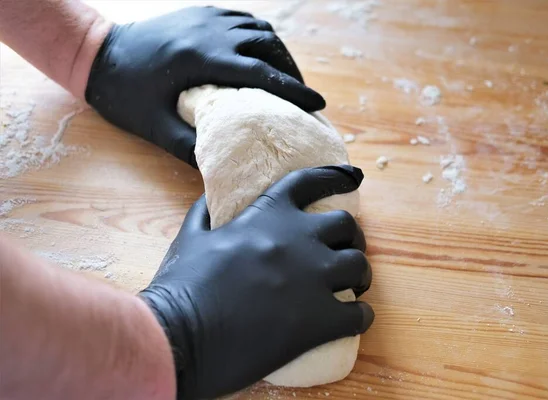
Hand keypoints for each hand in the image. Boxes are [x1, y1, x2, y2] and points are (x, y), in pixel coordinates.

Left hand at [85, 6, 324, 166]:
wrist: (98, 55)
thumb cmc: (125, 96)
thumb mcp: (156, 128)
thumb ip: (191, 147)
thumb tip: (226, 166)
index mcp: (201, 60)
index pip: (261, 73)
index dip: (293, 90)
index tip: (317, 104)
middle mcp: (210, 32)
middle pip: (268, 47)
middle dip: (292, 72)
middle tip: (303, 96)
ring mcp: (207, 18)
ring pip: (259, 29)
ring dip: (279, 53)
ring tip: (287, 78)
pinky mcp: (202, 12)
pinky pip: (244, 19)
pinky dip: (261, 37)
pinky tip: (263, 56)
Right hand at [139, 166, 373, 398]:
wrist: (182, 335)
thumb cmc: (183, 286)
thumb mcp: (190, 238)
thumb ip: (204, 213)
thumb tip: (208, 198)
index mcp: (268, 216)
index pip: (311, 182)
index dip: (335, 176)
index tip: (352, 179)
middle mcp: (299, 239)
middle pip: (347, 225)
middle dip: (352, 237)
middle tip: (345, 250)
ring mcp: (313, 279)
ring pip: (360, 266)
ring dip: (361, 275)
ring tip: (354, 286)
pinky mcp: (320, 320)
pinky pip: (359, 314)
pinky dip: (361, 316)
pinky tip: (354, 320)